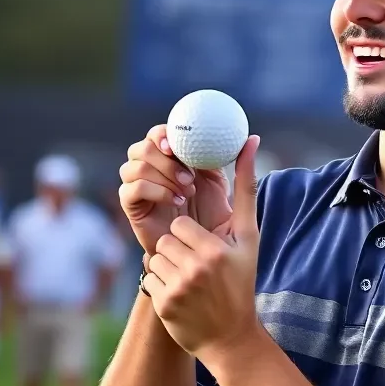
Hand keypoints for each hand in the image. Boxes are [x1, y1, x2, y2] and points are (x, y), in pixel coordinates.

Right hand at [118, 124, 232, 255]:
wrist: (198, 252)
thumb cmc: (209, 218)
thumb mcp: (221, 186)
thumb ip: (228, 162)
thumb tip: (252, 139)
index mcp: (168, 159)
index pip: (157, 134)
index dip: (164, 133)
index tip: (179, 145)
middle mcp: (149, 169)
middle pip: (141, 147)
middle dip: (164, 158)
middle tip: (190, 176)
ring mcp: (138, 186)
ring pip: (134, 166)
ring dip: (163, 176)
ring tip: (187, 192)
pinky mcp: (132, 205)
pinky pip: (133, 189)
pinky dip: (156, 191)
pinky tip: (176, 201)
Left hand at [143, 136, 260, 357]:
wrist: (231, 336)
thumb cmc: (241, 280)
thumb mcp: (248, 237)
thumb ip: (245, 188)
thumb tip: (249, 140)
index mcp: (214, 252)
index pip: (181, 226)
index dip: (191, 236)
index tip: (206, 251)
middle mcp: (195, 270)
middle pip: (166, 241)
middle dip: (179, 250)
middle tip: (199, 269)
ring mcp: (177, 289)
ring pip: (156, 258)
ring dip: (169, 266)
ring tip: (192, 282)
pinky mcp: (164, 305)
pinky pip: (149, 278)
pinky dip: (161, 284)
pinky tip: (182, 296)